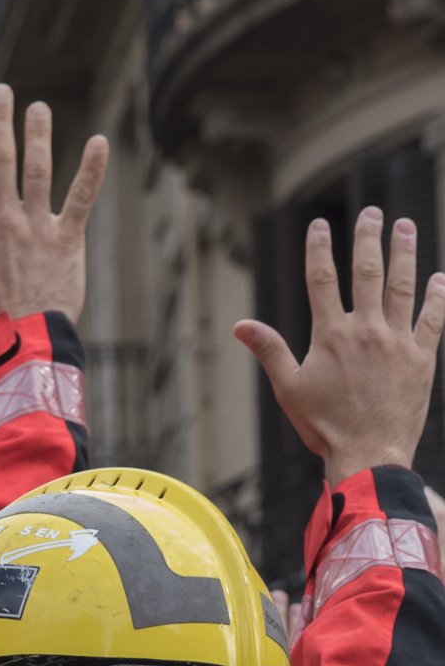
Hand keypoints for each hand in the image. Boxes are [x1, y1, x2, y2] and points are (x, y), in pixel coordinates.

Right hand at [0, 86, 106, 336]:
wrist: (25, 343)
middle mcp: (4, 219)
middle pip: (0, 159)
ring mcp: (38, 226)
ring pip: (38, 171)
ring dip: (39, 135)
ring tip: (39, 107)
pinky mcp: (68, 238)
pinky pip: (82, 197)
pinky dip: (92, 169)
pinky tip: (101, 141)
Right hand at [237, 209, 444, 482]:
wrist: (370, 453)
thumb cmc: (325, 424)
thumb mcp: (288, 388)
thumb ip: (269, 350)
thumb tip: (240, 325)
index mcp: (332, 335)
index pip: (323, 280)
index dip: (320, 249)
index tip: (320, 224)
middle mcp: (367, 331)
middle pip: (368, 274)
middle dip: (369, 239)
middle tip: (374, 212)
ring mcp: (398, 343)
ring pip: (404, 288)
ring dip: (405, 255)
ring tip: (406, 228)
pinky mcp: (422, 359)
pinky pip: (433, 320)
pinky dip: (436, 298)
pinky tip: (439, 278)